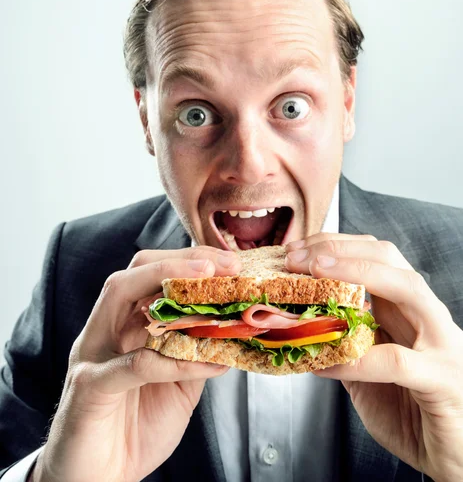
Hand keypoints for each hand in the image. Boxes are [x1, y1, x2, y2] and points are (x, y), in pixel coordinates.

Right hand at [33, 247, 239, 481]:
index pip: (150, 274)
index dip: (189, 261)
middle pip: (134, 272)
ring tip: (206, 281)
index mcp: (124, 325)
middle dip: (179, 260)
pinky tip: (205, 362)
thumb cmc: (133, 429)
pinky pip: (132, 364)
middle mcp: (105, 330)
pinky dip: (171, 360)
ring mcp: (93, 354)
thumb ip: (196, 353)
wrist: (97, 481)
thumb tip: (232, 331)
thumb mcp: (177, 384)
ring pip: (119, 295)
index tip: (229, 262)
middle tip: (222, 265)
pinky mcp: (89, 387)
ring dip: (164, 281)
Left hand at [285, 233, 462, 481]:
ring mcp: (440, 345)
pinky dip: (357, 360)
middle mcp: (426, 317)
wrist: (455, 461)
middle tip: (295, 256)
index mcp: (407, 310)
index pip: (375, 256)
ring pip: (407, 288)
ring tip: (316, 271)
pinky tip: (326, 365)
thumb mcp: (368, 369)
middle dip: (339, 248)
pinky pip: (398, 361)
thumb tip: (297, 329)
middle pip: (389, 258)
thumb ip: (343, 346)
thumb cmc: (412, 413)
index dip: (335, 245)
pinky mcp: (443, 380)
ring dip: (358, 272)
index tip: (294, 249)